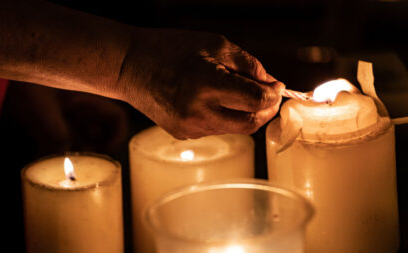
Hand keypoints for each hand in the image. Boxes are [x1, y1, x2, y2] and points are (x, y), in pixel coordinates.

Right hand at [117, 28, 283, 138]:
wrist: (130, 66)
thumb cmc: (171, 49)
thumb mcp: (214, 44)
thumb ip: (248, 64)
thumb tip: (270, 83)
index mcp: (207, 85)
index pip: (256, 101)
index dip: (273, 95)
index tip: (277, 87)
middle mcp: (199, 112)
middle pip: (251, 123)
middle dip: (266, 111)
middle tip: (270, 97)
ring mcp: (190, 127)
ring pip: (235, 129)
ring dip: (247, 114)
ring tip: (244, 95)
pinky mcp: (183, 134)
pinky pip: (216, 129)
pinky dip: (226, 117)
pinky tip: (218, 101)